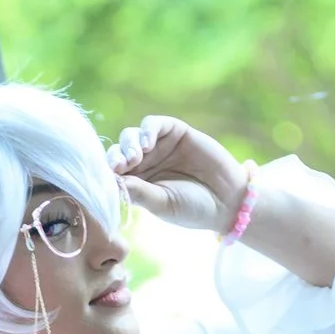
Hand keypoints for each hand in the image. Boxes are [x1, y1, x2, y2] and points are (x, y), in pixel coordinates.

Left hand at [109, 116, 250, 232]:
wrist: (228, 200)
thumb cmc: (193, 209)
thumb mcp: (163, 204)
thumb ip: (139, 193)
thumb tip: (112, 183)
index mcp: (136, 183)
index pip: (112, 172)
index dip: (106, 172)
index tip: (107, 178)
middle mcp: (144, 163)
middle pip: (119, 152)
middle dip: (116, 157)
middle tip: (122, 167)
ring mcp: (158, 146)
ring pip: (132, 136)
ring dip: (129, 144)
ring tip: (135, 158)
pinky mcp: (175, 132)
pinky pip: (154, 124)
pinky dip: (147, 130)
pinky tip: (148, 143)